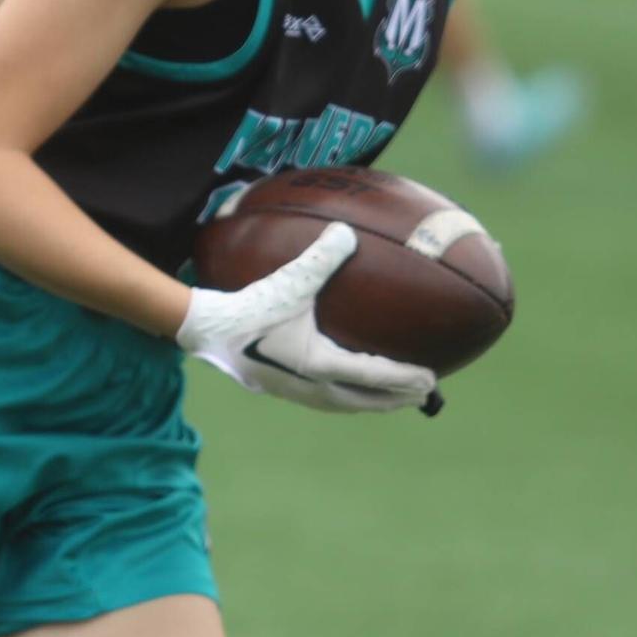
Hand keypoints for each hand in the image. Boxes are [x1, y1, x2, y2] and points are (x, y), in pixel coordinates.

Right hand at [176, 222, 435, 412]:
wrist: (207, 331)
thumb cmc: (250, 307)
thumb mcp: (289, 281)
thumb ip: (320, 258)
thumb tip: (347, 232)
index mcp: (320, 365)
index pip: (373, 377)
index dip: (404, 379)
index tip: (430, 381)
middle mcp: (311, 386)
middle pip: (362, 401)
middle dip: (394, 399)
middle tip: (421, 394)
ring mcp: (294, 392)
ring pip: (342, 404)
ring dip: (369, 402)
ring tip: (388, 397)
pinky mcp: (278, 388)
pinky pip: (322, 398)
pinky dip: (344, 396)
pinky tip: (340, 382)